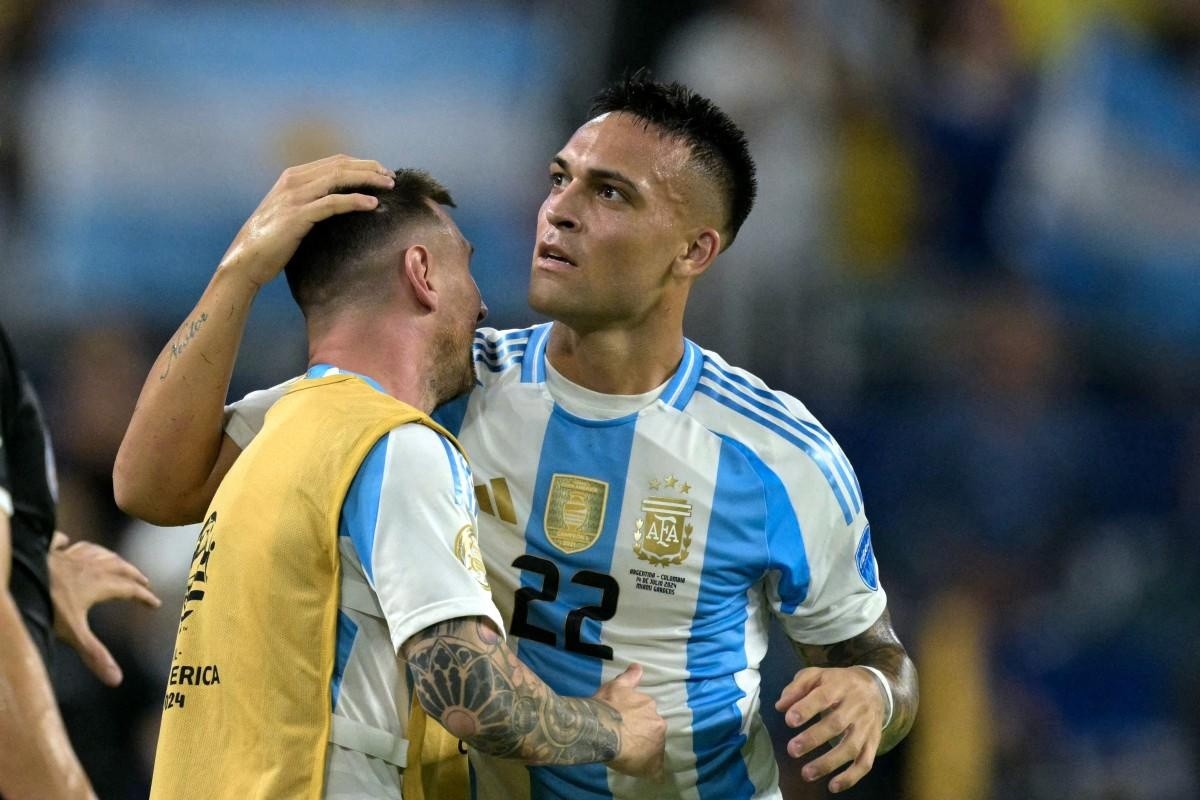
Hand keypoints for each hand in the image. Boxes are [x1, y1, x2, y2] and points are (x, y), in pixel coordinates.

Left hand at [48, 532, 161, 686]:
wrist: (21, 575)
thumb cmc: (47, 602)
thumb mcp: (73, 632)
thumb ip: (94, 654)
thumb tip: (117, 680)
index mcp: (100, 584)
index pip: (129, 590)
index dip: (144, 597)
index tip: (155, 603)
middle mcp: (89, 567)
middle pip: (118, 567)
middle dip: (133, 574)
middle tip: (143, 580)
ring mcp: (69, 557)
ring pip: (97, 553)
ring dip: (111, 557)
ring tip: (116, 561)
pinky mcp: (49, 551)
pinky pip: (63, 543)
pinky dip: (69, 543)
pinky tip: (67, 542)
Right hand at [217, 154, 395, 288]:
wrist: (245, 259)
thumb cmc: (271, 241)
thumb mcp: (291, 213)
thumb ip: (310, 202)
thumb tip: (338, 203)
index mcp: (293, 177)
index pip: (334, 162)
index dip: (361, 164)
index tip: (381, 172)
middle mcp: (294, 181)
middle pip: (340, 165)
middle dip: (369, 168)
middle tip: (391, 177)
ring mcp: (295, 197)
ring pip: (338, 178)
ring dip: (367, 180)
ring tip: (388, 186)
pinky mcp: (298, 216)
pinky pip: (332, 203)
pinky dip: (355, 200)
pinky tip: (372, 204)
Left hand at [593, 663, 665, 780]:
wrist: (603, 733)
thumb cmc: (624, 753)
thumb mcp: (644, 769)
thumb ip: (654, 768)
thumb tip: (660, 775)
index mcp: (659, 729)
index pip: (655, 734)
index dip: (644, 739)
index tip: (634, 743)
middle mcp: (653, 711)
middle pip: (647, 716)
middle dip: (638, 722)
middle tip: (624, 731)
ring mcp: (637, 697)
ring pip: (638, 700)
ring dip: (632, 705)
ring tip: (617, 714)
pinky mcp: (621, 687)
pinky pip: (631, 677)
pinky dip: (634, 673)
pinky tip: (636, 669)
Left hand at [775, 666, 885, 792]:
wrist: (875, 688)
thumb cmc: (837, 682)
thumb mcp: (817, 675)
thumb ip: (797, 688)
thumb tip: (780, 706)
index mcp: (839, 686)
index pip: (823, 697)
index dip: (806, 709)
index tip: (789, 721)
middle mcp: (855, 707)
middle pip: (836, 724)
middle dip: (813, 738)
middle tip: (792, 750)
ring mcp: (866, 727)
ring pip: (851, 747)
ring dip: (829, 763)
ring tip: (806, 773)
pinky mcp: (873, 743)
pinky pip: (865, 763)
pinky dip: (851, 777)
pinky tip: (833, 786)